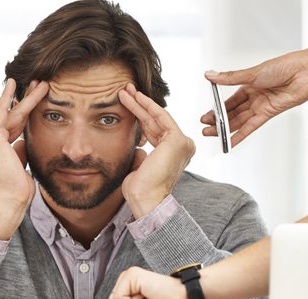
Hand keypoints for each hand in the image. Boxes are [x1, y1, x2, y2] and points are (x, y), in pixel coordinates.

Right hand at [0, 79, 49, 239]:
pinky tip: (16, 85)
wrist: (8, 201)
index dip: (24, 114)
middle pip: (12, 116)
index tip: (33, 102)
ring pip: (12, 112)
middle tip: (39, 84)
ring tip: (41, 83)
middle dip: (26, 100)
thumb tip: (22, 141)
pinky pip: (4, 111)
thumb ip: (20, 151)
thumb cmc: (16, 190)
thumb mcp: (20, 166)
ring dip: (28, 97)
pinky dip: (10, 97)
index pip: (11, 127)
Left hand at [118, 83, 194, 217]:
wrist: (146, 199)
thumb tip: (138, 146)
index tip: (126, 106)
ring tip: (125, 91)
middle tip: (126, 92)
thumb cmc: (141, 190)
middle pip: (156, 122)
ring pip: (157, 117)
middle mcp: (181, 148)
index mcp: (173, 156)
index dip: (140, 117)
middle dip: (139, 106)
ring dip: (140, 102)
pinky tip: (135, 97)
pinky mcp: (177, 140)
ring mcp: (182, 143)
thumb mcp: (139, 167)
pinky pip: (161, 117)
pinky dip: (148, 105)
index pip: (154, 131)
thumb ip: (142, 154)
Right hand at [202, 50, 307, 145]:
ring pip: (239, 120)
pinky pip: (251, 126)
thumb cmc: (284, 66)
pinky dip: (241, 134)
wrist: (305, 72)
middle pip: (232, 112)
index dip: (217, 108)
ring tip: (211, 133)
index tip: (207, 114)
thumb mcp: (251, 72)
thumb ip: (229, 78)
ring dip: (225, 128)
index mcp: (249, 85)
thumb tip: (211, 75)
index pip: (229, 100)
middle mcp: (255, 97)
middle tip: (206, 127)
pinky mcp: (268, 114)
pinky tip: (230, 141)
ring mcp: (261, 106)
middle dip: (218, 120)